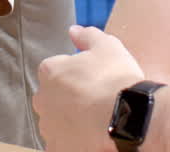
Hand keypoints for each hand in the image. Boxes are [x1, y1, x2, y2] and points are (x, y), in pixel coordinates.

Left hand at [34, 25, 146, 151]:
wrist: (127, 119)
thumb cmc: (116, 80)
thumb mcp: (107, 46)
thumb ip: (87, 36)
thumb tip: (73, 30)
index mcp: (50, 71)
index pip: (55, 68)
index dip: (75, 73)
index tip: (92, 79)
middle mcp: (42, 99)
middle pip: (52, 96)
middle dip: (67, 98)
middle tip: (94, 100)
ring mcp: (49, 127)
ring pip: (55, 122)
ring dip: (69, 121)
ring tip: (95, 122)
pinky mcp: (57, 148)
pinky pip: (61, 144)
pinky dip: (72, 142)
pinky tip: (89, 138)